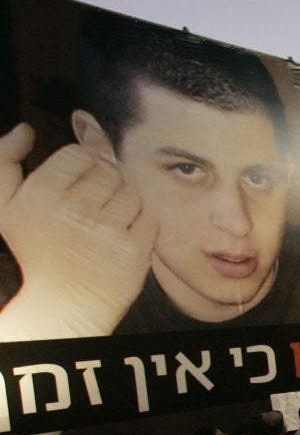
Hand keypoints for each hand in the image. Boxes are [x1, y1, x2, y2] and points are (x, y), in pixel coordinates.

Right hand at [0, 124, 155, 340]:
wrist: (63, 304)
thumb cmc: (37, 250)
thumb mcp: (5, 205)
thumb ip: (4, 160)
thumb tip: (25, 129)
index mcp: (40, 195)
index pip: (80, 154)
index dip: (82, 167)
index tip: (75, 187)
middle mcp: (73, 211)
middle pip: (109, 170)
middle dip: (103, 185)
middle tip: (89, 209)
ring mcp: (107, 232)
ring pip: (132, 192)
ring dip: (123, 204)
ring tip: (103, 225)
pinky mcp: (134, 252)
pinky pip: (150, 217)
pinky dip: (140, 225)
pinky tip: (119, 238)